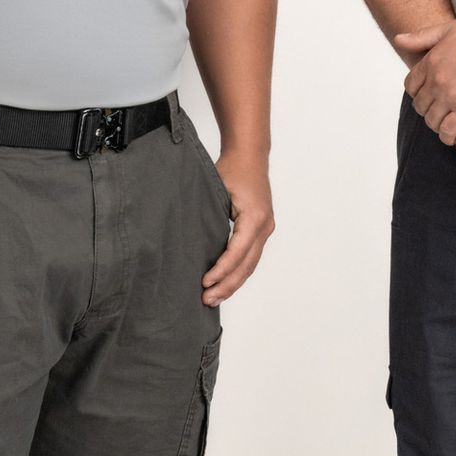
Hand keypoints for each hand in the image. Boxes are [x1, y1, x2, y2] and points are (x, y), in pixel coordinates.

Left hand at [202, 154, 274, 305]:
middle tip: (207, 300)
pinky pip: (251, 257)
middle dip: (227, 285)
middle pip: (247, 265)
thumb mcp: (216, 189)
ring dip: (233, 283)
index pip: (237, 252)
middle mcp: (265, 226)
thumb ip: (207, 215)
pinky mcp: (262, 230)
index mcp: (255, 217)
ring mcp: (266, 229)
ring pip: (250, 264)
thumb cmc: (232, 168)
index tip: (205, 283)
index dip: (221, 270)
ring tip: (214, 297)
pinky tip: (225, 282)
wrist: (250, 156)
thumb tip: (189, 243)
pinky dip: (238, 272)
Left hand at [397, 19, 455, 142]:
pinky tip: (452, 137)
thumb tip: (398, 39)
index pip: (411, 85)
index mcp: (431, 60)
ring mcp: (451, 95)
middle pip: (420, 104)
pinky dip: (447, 136)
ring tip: (444, 126)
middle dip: (426, 109)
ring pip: (431, 120)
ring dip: (435, 124)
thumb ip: (423, 36)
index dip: (417, 93)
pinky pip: (448, 130)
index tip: (427, 96)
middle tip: (437, 113)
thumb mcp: (451, 29)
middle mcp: (437, 79)